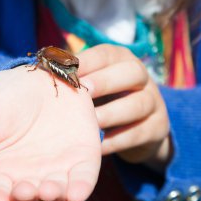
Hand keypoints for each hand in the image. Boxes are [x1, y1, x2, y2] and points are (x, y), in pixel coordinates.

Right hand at [0, 64, 100, 200]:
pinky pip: (83, 180)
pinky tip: (78, 191)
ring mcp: (56, 171)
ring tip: (50, 189)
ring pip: (55, 196)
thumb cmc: (4, 96)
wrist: (42, 73)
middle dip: (26, 200)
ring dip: (54, 198)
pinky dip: (82, 188)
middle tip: (25, 191)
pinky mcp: (82, 160)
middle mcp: (27, 179)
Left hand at [78, 44, 171, 168]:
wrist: (139, 127)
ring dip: (113, 113)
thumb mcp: (93, 83)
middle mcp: (141, 75)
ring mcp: (154, 101)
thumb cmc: (104, 98)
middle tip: (83, 92)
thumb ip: (75, 78)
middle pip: (132, 72)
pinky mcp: (158, 127)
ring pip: (139, 103)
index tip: (66, 70)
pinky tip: (98, 146)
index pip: (107, 54)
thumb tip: (42, 71)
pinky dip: (117, 140)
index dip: (88, 61)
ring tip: (91, 123)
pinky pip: (139, 133)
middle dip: (106, 81)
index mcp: (121, 59)